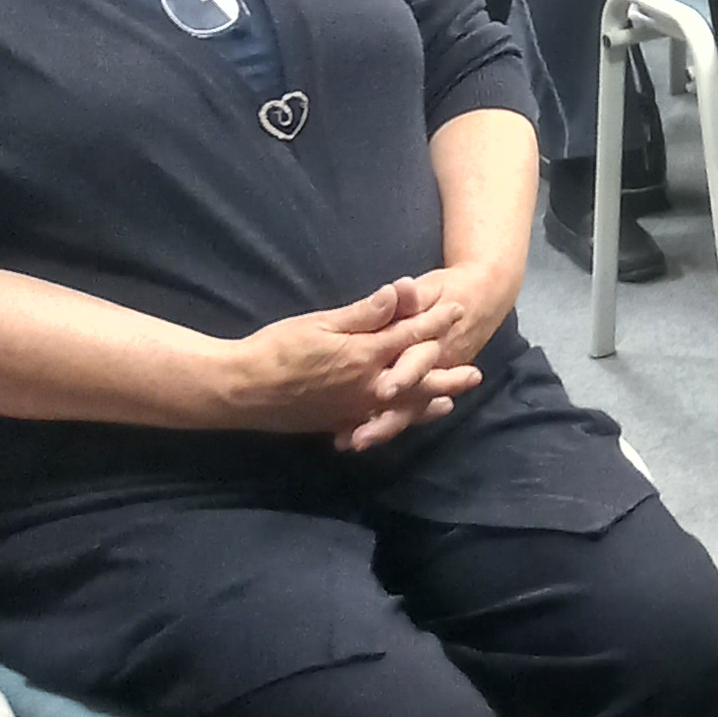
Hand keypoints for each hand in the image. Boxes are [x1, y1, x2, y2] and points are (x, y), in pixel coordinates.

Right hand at [210, 283, 490, 445]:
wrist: (242, 390)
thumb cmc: (277, 348)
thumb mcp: (321, 323)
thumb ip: (363, 313)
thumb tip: (399, 292)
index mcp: (366, 354)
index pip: (410, 334)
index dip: (435, 320)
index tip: (457, 308)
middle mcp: (369, 386)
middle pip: (419, 378)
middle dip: (447, 373)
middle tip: (475, 374)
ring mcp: (356, 408)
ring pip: (403, 406)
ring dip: (428, 402)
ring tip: (451, 402)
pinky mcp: (340, 422)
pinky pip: (377, 424)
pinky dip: (396, 422)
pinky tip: (401, 421)